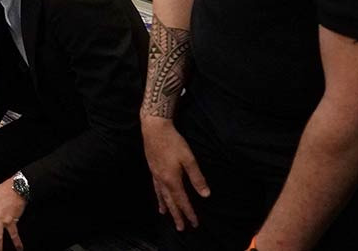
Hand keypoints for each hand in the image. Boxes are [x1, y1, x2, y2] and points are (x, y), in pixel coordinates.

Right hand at [142, 115, 209, 231]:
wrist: (154, 129)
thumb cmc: (173, 142)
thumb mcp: (189, 159)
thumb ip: (197, 178)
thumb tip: (205, 195)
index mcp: (172, 180)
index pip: (182, 201)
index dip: (189, 213)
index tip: (195, 224)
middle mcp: (162, 180)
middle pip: (170, 202)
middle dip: (177, 215)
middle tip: (182, 228)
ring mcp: (156, 175)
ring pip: (161, 196)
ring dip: (166, 207)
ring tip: (166, 216)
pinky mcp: (152, 169)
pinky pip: (155, 188)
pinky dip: (158, 196)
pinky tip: (158, 196)